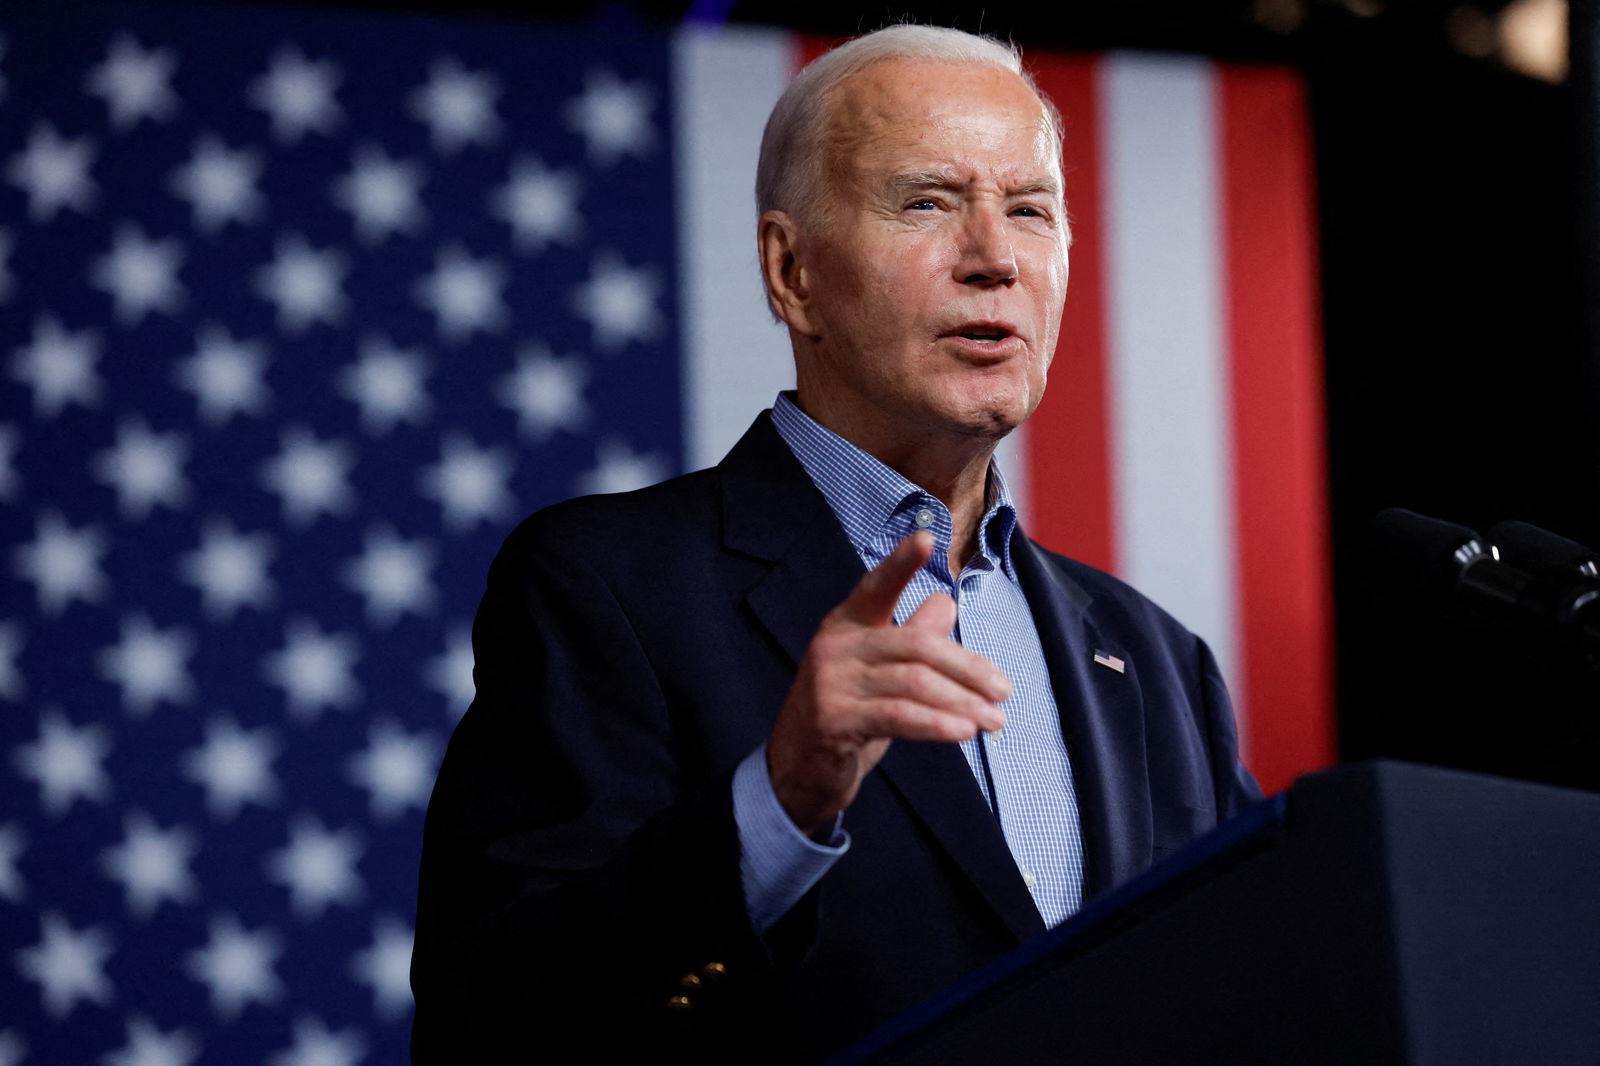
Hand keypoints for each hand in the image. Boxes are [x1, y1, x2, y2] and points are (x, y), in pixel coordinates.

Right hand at [767, 531, 1011, 836]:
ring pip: (914, 683)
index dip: (901, 563)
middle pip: (917, 645)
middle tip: (1004, 690)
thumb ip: (911, 637)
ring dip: (963, 702)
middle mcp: (835, 646)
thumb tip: (946, 603)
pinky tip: (964, 731)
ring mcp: (830, 683)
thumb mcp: (879, 672)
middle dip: (968, 667)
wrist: (797, 770)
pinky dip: (938, 723)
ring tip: (995, 720)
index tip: (928, 538)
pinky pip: (899, 716)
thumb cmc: (846, 713)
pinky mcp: (834, 720)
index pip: (876, 586)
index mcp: (846, 624)